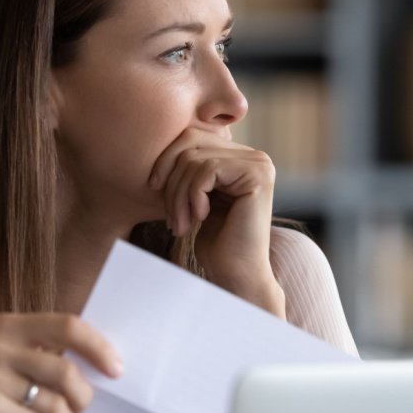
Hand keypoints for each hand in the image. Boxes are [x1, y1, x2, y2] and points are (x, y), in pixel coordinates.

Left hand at [148, 128, 283, 315]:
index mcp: (240, 157)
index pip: (191, 137)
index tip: (153, 189)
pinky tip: (199, 218)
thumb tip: (161, 141)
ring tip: (180, 224)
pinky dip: (193, 196)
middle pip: (191, 142)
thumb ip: (189, 168)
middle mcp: (254, 155)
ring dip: (178, 195)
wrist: (236, 275)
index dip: (166, 160)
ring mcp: (259, 164)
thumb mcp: (197, 197)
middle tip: (169, 214)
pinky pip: (207, 170)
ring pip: (194, 159)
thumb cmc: (215, 242)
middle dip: (171, 178)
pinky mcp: (258, 175)